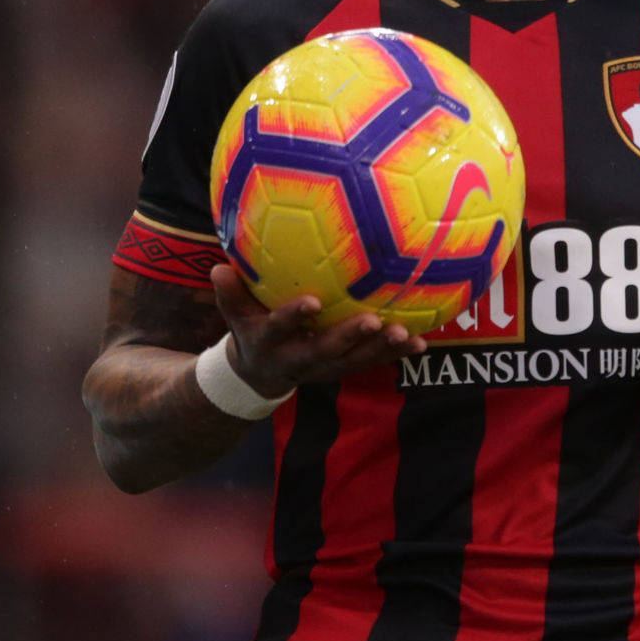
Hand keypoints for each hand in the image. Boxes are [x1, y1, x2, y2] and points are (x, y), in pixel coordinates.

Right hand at [211, 263, 427, 397]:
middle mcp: (299, 360)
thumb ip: (229, 293)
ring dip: (380, 350)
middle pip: (325, 352)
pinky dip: (396, 354)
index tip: (311, 301)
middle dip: (348, 338)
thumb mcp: (235, 315)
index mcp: (270, 342)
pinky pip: (372, 362)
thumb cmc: (251, 329)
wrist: (260, 374)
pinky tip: (422, 341)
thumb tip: (217, 266)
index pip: (279, 328)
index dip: (293, 317)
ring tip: (406, 335)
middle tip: (372, 321)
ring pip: (355, 361)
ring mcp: (324, 368)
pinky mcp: (345, 368)